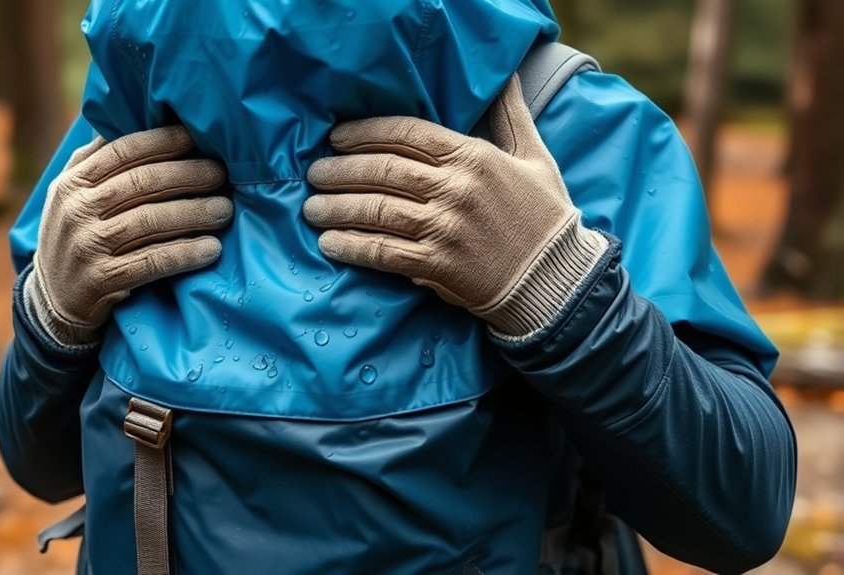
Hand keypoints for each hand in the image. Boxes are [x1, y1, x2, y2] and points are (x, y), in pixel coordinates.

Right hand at [27, 125, 232, 345]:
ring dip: (194, 213)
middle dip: (188, 175)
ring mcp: (86, 246)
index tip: (197, 138)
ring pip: (150, 221)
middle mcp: (75, 210)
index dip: (163, 141)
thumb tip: (130, 117)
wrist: (51, 302)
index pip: (122, 151)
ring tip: (225, 210)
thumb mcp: (71, 195)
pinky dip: (185, 254)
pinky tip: (211, 249)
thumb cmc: (75, 238)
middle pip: (142, 183)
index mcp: (72, 183)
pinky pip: (152, 262)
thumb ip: (95, 161)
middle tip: (222, 174)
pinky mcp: (100, 280)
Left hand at [304, 77, 605, 336]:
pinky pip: (382, 252)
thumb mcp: (534, 156)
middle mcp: (455, 189)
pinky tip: (329, 243)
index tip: (337, 138)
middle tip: (314, 173)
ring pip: (376, 210)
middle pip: (383, 171)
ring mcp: (444, 228)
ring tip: (311, 207)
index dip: (365, 133)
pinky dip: (352, 247)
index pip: (406, 134)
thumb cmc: (545, 216)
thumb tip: (507, 76)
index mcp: (473, 157)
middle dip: (341, 170)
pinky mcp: (437, 266)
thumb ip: (511, 115)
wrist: (558, 280)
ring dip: (336, 208)